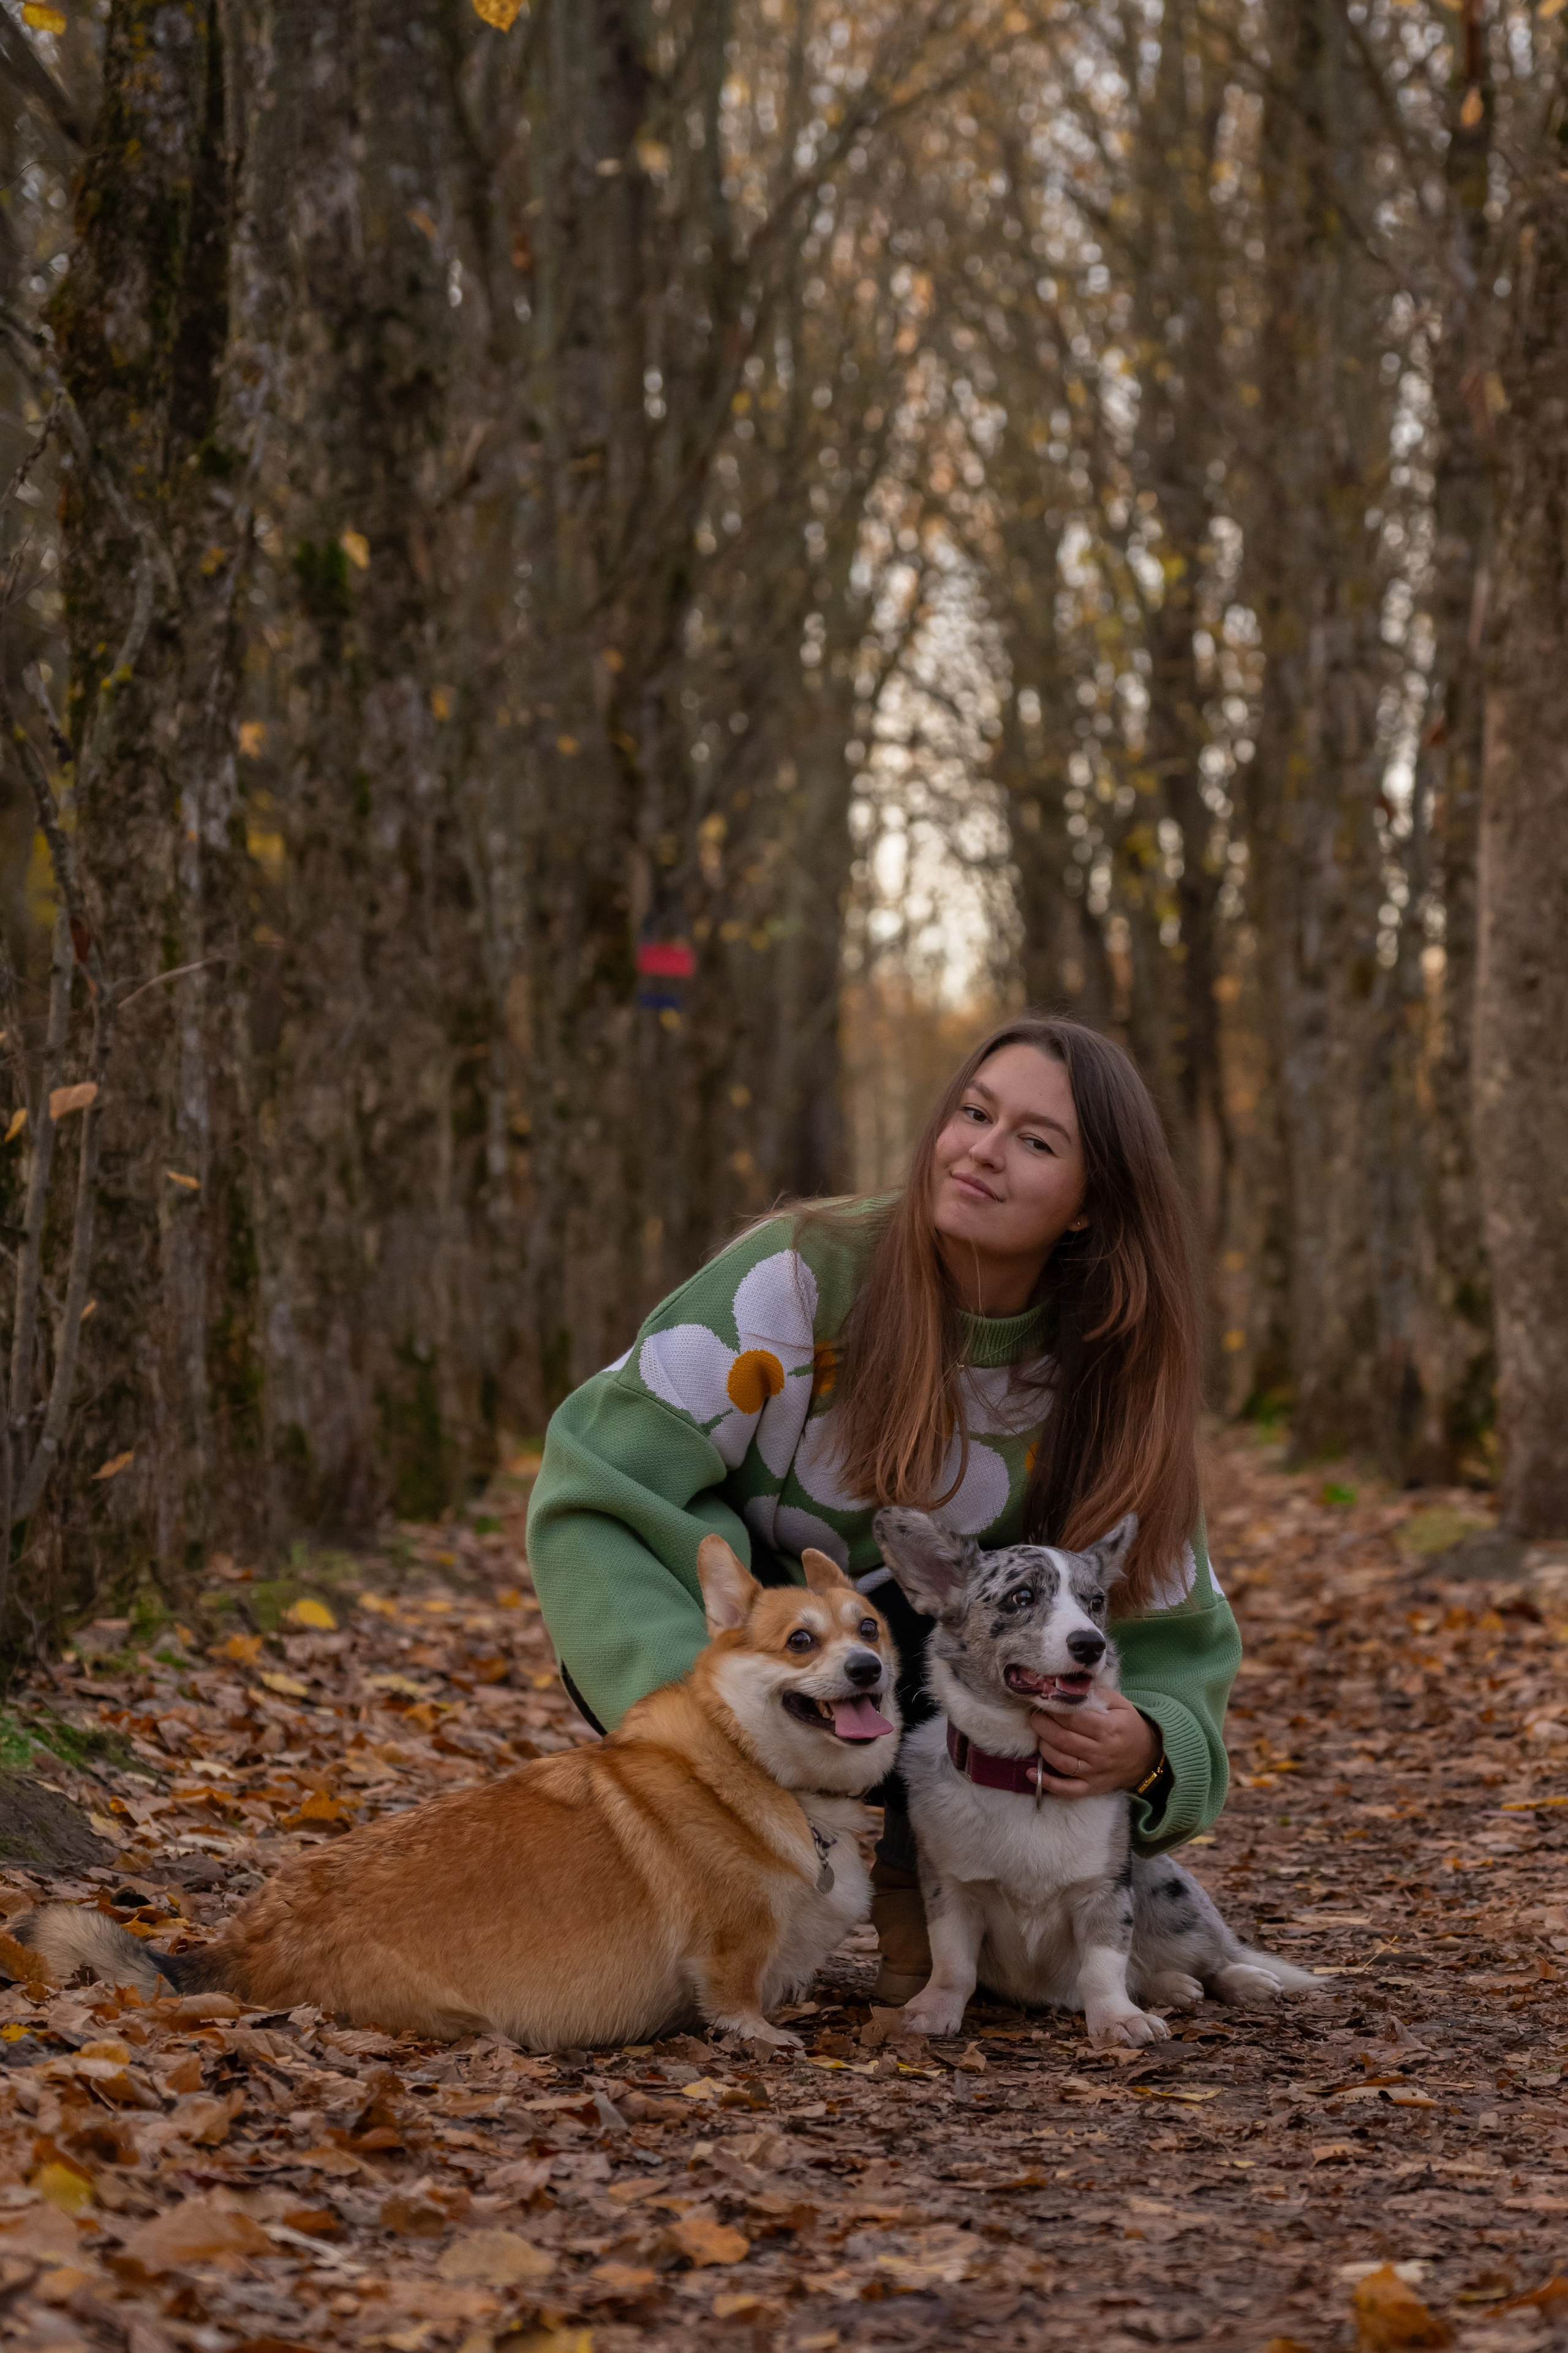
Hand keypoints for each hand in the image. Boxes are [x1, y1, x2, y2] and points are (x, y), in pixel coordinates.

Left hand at [1027, 1689, 1158, 1798]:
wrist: (1147, 1757)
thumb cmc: (1129, 1726)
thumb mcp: (1120, 1704)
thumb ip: (1096, 1694)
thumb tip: (1070, 1690)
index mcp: (1106, 1728)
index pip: (1072, 1719)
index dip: (1052, 1710)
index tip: (1041, 1702)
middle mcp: (1100, 1752)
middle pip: (1063, 1740)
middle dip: (1042, 1726)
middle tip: (1033, 1716)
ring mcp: (1095, 1772)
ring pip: (1061, 1762)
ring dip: (1043, 1748)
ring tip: (1039, 1736)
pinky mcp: (1091, 1787)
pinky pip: (1067, 1789)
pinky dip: (1048, 1783)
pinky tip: (1031, 1773)